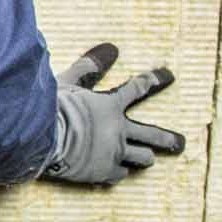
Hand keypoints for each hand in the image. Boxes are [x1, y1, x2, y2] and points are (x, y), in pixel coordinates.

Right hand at [38, 42, 185, 185]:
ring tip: (150, 159)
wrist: (42, 138)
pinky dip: (119, 171)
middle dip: (168, 138)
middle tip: (180, 142)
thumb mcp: (68, 82)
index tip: (168, 76)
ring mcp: (114, 153)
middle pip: (152, 134)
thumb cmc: (51, 107)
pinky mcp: (103, 171)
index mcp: (111, 105)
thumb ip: (88, 68)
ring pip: (142, 157)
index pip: (137, 88)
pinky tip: (119, 172)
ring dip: (147, 157)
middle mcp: (119, 130)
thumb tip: (111, 48)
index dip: (153, 80)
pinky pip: (120, 174)